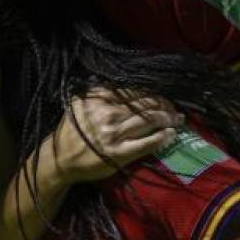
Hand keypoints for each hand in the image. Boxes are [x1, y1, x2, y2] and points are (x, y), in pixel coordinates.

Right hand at [51, 87, 183, 183]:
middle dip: (164, 105)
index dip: (151, 93)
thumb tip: (110, 79)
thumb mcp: (78, 105)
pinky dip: (162, 137)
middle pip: (146, 104)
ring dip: (168, 119)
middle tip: (174, 108)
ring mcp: (115, 134)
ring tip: (178, 119)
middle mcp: (108, 114)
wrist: (61, 159)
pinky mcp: (120, 153)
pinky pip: (147, 143)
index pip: (133, 91)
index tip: (160, 96)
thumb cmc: (71, 132)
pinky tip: (171, 134)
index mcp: (98, 99)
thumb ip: (95, 91)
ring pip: (150, 121)